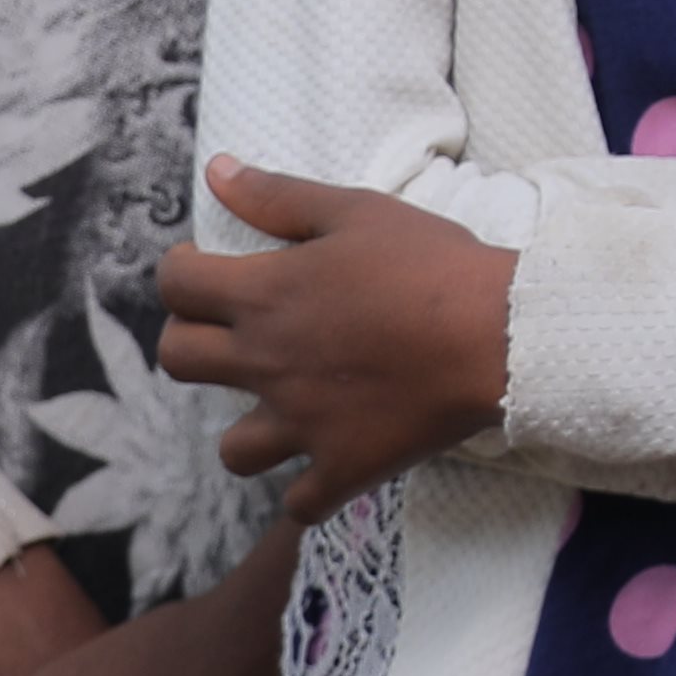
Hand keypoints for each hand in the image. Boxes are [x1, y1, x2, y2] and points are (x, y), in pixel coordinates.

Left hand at [158, 159, 514, 520]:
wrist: (500, 336)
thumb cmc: (432, 264)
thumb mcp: (357, 211)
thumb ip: (278, 196)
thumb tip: (217, 171)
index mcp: (265, 295)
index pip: (176, 286)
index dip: (181, 273)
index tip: (206, 269)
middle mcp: (266, 362)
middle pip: (179, 361)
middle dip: (191, 340)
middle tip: (233, 331)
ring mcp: (301, 424)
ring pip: (233, 450)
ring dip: (247, 431)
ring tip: (280, 410)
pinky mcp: (342, 467)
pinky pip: (301, 503)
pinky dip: (309, 490)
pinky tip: (330, 463)